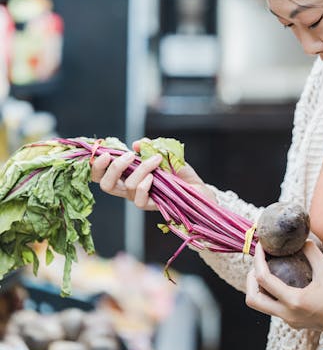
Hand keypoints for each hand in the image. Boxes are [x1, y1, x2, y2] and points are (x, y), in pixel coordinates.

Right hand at [90, 141, 215, 209]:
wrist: (199, 189)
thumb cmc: (180, 172)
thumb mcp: (166, 153)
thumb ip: (150, 147)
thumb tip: (135, 144)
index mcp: (129, 173)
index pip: (103, 172)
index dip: (97, 164)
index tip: (104, 151)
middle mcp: (130, 187)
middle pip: (105, 184)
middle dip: (110, 168)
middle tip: (126, 156)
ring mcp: (140, 197)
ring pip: (127, 186)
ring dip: (141, 169)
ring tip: (156, 160)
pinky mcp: (152, 206)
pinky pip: (139, 200)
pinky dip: (145, 185)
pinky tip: (154, 178)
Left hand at [246, 241, 322, 331]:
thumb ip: (311, 251)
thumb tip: (301, 239)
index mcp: (294, 301)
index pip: (263, 279)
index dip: (258, 259)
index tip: (261, 246)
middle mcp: (287, 314)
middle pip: (253, 299)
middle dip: (249, 279)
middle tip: (258, 262)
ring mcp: (289, 320)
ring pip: (261, 306)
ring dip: (258, 287)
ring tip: (266, 269)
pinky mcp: (293, 322)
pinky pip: (272, 308)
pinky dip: (269, 293)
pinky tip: (278, 279)